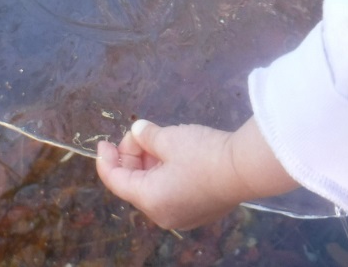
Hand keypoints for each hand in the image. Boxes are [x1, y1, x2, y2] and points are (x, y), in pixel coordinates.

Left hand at [96, 118, 296, 229]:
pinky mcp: (199, 209)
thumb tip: (138, 132)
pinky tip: (171, 152)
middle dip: (132, 156)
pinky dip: (164, 172)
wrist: (245, 168)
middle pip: (135, 183)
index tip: (102, 142)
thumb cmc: (202, 154)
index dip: (105, 160)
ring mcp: (183, 215)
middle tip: (139, 133)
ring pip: (153, 187)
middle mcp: (163, 214)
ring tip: (156, 139)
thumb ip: (146, 136)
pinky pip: (171, 190)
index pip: (116, 181)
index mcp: (150, 200)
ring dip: (149, 163)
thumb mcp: (168, 138)